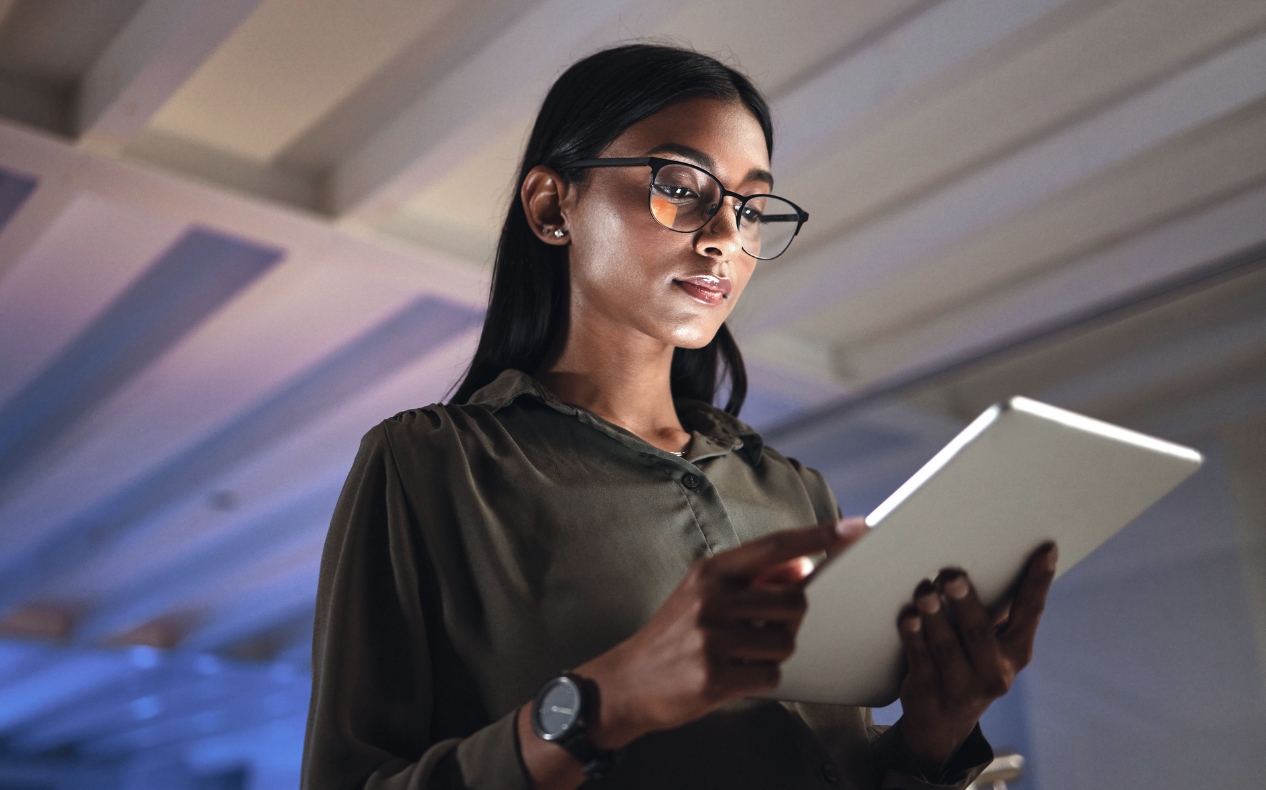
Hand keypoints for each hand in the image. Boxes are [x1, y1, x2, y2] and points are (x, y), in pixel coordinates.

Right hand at [577, 518, 866, 747]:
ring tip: (740, 655)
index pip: (777, 546)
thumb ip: (753, 580)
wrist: (626, 682)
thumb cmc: (674, 636)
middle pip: (794, 600)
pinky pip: (770, 675)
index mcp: (711, 572)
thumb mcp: (705, 596)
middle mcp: (712, 599)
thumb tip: (801, 569)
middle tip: (761, 629)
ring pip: (786, 641)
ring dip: (774, 652)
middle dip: (790, 619)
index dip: (820, 536)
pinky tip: (733, 676)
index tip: (856, 528)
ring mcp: (712, 638)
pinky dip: (761, 679)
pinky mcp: (714, 676)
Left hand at [895, 543, 1057, 773]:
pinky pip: (920, 660)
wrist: (942, 723)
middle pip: (980, 632)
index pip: (1030, 611)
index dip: (1039, 580)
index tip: (1046, 549)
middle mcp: (995, 671)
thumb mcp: (989, 643)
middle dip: (965, 601)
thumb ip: (991, 610)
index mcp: (1016, 651)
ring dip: (934, 617)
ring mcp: (963, 687)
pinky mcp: (930, 693)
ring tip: (923, 591)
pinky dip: (913, 637)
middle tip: (952, 575)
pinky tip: (908, 617)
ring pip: (947, 647)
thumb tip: (982, 553)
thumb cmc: (968, 662)